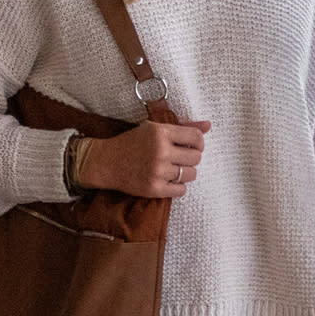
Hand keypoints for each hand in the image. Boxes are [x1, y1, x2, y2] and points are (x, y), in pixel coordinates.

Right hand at [80, 119, 211, 198]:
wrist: (105, 162)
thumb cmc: (132, 142)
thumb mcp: (155, 128)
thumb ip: (183, 126)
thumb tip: (209, 125)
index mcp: (161, 132)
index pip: (197, 137)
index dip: (199, 142)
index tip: (192, 145)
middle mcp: (160, 151)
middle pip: (196, 157)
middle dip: (191, 158)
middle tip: (179, 158)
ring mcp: (157, 171)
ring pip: (191, 174)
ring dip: (185, 173)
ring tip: (173, 169)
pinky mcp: (153, 188)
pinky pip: (181, 190)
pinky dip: (177, 186)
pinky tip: (167, 180)